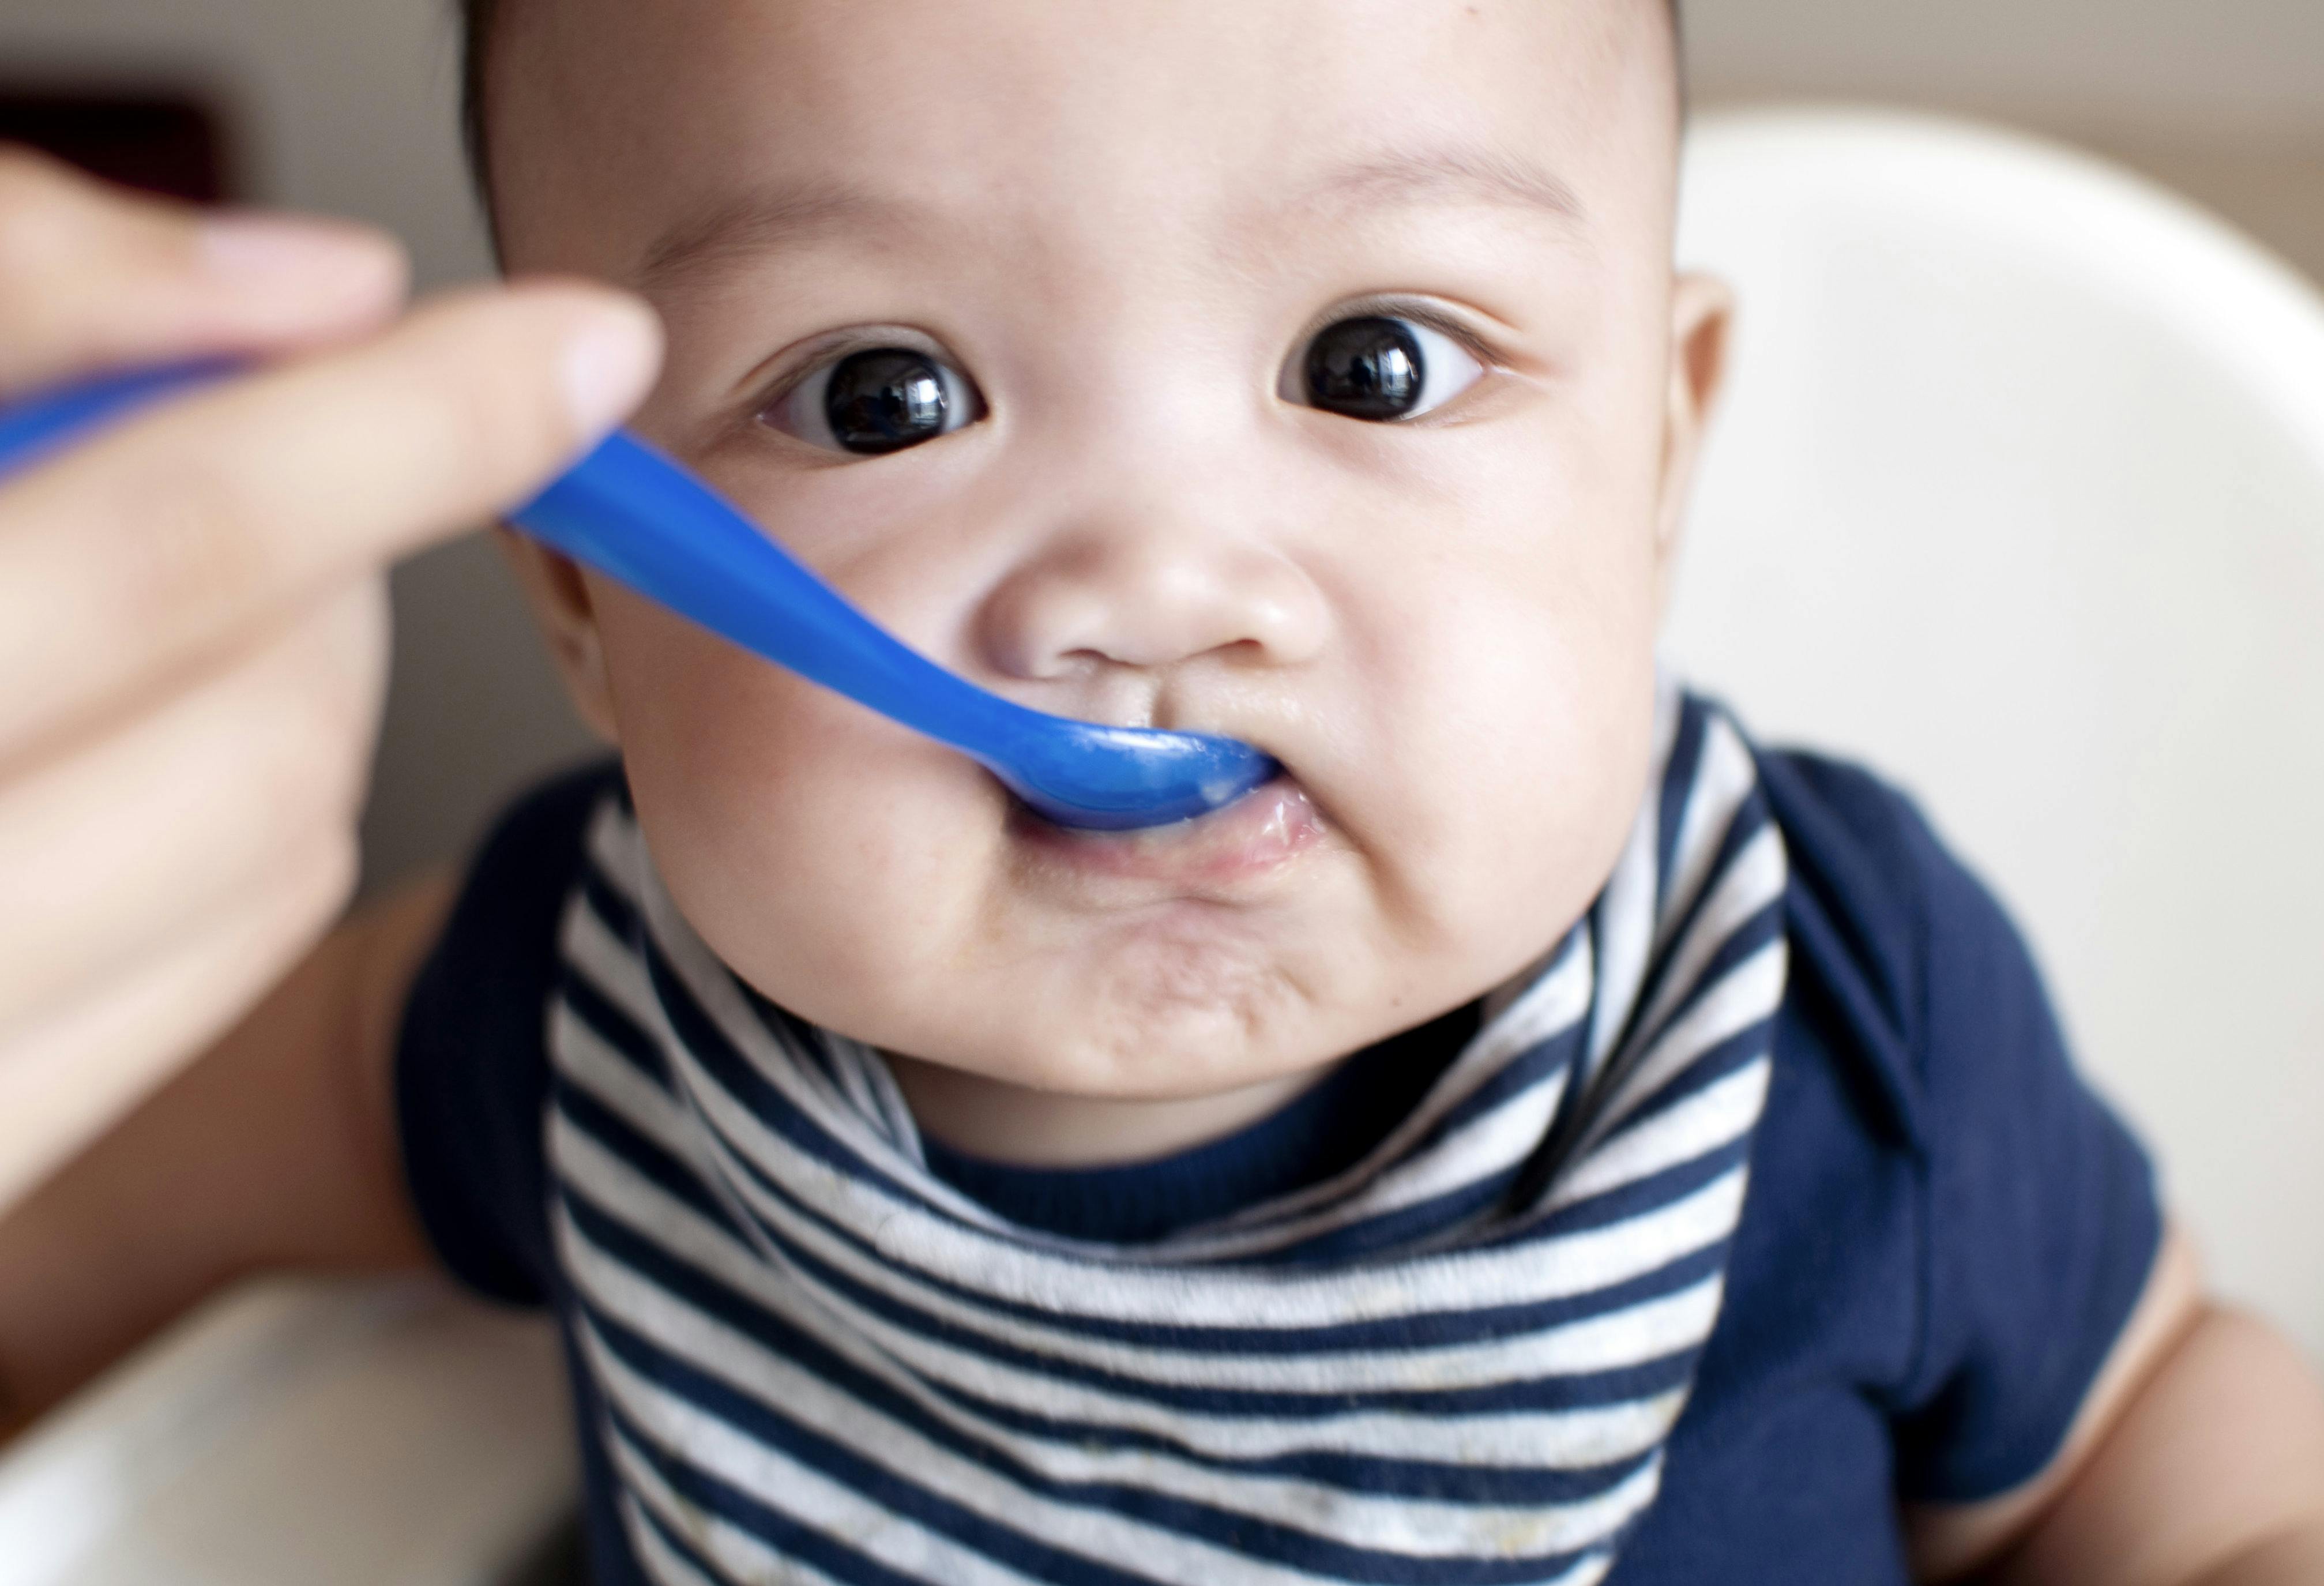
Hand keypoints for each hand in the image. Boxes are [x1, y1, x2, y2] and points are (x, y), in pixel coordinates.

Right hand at [0, 149, 660, 1210]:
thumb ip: (20, 293)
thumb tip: (326, 289)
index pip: (174, 548)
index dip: (409, 427)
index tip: (580, 347)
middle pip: (258, 731)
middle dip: (350, 558)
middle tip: (317, 450)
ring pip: (278, 847)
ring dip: (307, 680)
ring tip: (191, 576)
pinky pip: (230, 958)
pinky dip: (261, 815)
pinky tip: (146, 723)